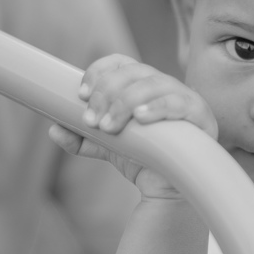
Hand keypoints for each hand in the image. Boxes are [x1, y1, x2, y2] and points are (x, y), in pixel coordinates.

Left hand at [49, 54, 216, 199]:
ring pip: (153, 84)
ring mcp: (184, 98)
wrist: (170, 190)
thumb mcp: (106, 148)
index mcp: (142, 85)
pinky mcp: (200, 117)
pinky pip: (179, 104)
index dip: (99, 72)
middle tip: (91, 120)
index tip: (81, 94)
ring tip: (109, 127)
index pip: (121, 63)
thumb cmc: (143, 160)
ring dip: (125, 102)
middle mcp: (163, 85)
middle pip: (133, 72)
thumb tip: (53, 130)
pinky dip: (158, 107)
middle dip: (107, 93)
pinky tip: (140, 118)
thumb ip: (81, 139)